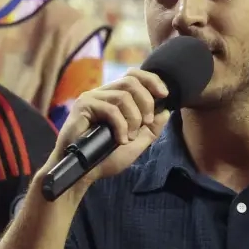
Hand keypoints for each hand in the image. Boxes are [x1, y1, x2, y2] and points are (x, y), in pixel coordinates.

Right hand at [50, 68, 171, 185]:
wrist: (83, 173)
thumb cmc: (104, 159)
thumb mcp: (136, 143)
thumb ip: (151, 128)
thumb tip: (165, 111)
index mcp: (112, 98)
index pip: (133, 76)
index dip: (151, 80)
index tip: (164, 94)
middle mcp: (101, 94)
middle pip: (131, 81)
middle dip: (146, 102)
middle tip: (146, 123)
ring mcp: (91, 98)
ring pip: (123, 96)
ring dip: (134, 118)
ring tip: (129, 137)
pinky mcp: (83, 106)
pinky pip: (111, 109)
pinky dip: (121, 126)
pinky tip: (119, 140)